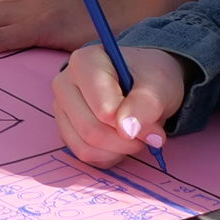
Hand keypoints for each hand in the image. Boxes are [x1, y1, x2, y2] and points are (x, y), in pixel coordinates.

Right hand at [53, 43, 187, 165]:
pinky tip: (121, 142)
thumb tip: (127, 130)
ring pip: (85, 147)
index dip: (132, 124)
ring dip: (118, 151)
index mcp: (85, 62)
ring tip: (134, 136)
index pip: (103, 109)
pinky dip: (109, 156)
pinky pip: (85, 156)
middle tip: (148, 135)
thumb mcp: (158, 84)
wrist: (145, 83)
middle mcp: (65, 83)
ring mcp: (62, 108)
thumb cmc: (149, 78)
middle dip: (125, 142)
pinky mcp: (65, 129)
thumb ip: (146, 103)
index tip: (155, 128)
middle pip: (91, 130)